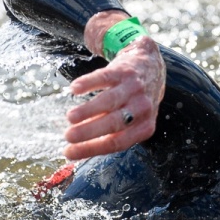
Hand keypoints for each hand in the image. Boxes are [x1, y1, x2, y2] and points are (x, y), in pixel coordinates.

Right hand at [63, 35, 165, 159]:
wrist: (151, 67)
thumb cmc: (136, 102)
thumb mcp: (133, 122)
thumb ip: (110, 133)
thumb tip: (77, 149)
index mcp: (144, 127)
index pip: (117, 142)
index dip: (92, 148)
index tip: (69, 152)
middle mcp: (142, 108)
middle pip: (114, 123)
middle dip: (89, 131)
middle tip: (68, 136)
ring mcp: (134, 88)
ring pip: (109, 101)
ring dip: (88, 110)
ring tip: (70, 117)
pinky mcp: (123, 71)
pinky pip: (105, 77)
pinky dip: (88, 83)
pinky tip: (74, 89)